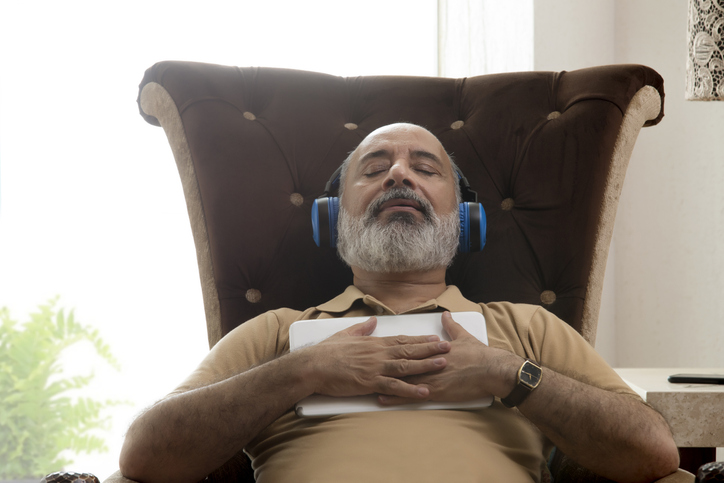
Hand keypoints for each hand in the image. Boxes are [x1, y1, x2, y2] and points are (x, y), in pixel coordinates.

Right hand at [307, 316, 451, 399]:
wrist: (313, 366)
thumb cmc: (326, 352)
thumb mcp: (346, 334)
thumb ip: (362, 328)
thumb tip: (373, 321)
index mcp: (373, 343)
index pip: (401, 339)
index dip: (420, 339)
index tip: (434, 338)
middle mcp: (378, 353)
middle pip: (409, 350)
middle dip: (430, 349)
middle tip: (448, 348)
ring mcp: (375, 368)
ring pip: (406, 365)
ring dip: (426, 365)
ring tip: (443, 364)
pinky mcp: (370, 382)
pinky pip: (394, 386)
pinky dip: (410, 389)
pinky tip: (424, 391)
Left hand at [378, 311, 519, 404]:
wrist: (492, 370)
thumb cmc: (479, 354)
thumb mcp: (463, 337)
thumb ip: (451, 327)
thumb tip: (445, 315)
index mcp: (432, 349)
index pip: (407, 348)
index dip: (390, 348)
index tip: (376, 348)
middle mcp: (428, 362)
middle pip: (399, 363)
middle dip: (381, 364)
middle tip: (363, 364)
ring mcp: (430, 377)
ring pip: (401, 379)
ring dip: (383, 381)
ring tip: (365, 382)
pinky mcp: (435, 391)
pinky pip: (411, 395)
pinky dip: (395, 396)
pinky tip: (383, 398)